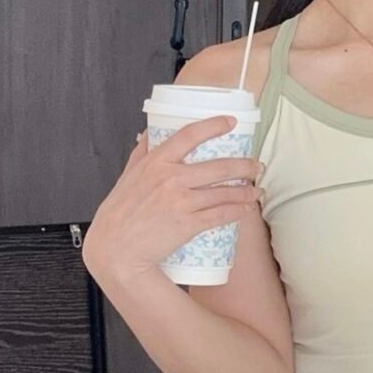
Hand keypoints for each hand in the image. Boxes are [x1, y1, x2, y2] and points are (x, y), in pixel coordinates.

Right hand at [82, 116, 263, 280]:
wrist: (115, 249)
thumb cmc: (119, 214)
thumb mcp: (127, 177)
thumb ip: (140, 154)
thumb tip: (148, 133)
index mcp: (155, 163)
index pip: (189, 135)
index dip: (213, 126)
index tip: (230, 122)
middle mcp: (170, 178)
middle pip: (218, 166)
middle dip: (245, 165)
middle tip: (257, 166)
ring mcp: (180, 201)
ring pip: (225, 192)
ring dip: (247, 191)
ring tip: (257, 190)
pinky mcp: (188, 224)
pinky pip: (221, 215)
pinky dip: (239, 211)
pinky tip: (247, 209)